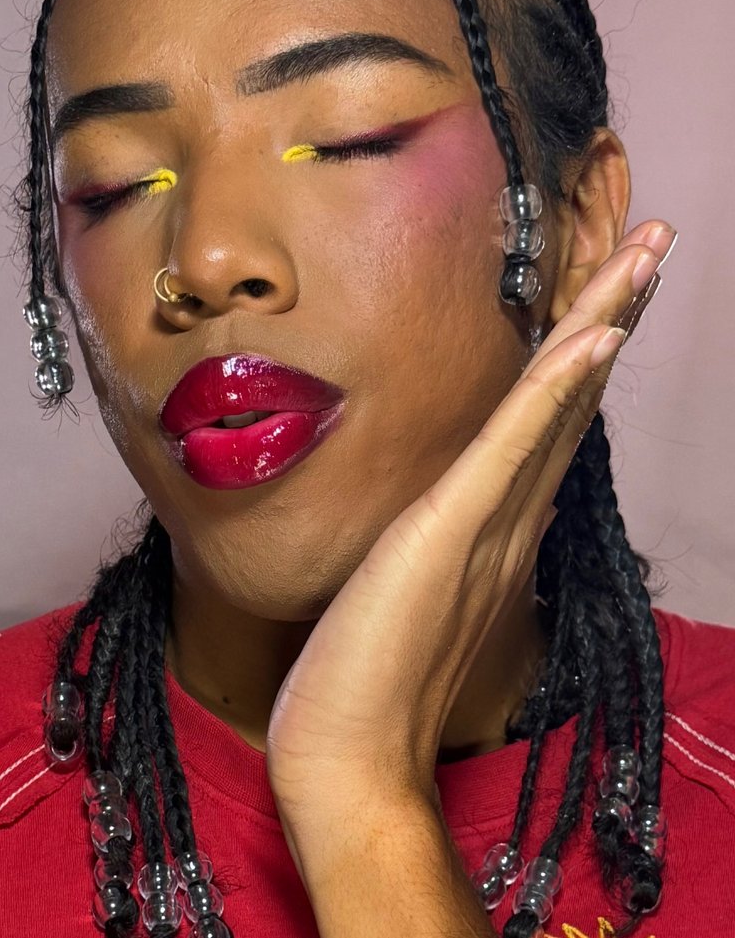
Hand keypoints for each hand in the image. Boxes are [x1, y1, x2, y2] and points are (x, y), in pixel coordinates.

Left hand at [266, 219, 674, 841]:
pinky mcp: (454, 528)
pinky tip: (591, 337)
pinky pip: (516, 444)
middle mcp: (511, 514)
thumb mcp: (416, 588)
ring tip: (646, 254)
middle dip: (614, 312)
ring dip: (604, 321)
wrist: (349, 760)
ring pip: (559, 402)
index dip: (585, 352)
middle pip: (574, 395)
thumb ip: (458, 540)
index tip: (610, 292)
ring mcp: (490, 520)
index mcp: (498, 522)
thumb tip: (486, 501)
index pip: (553, 420)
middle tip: (654, 243)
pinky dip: (556, 387)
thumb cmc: (366, 679)